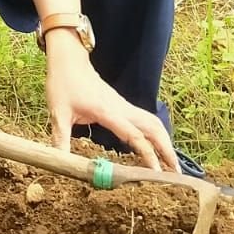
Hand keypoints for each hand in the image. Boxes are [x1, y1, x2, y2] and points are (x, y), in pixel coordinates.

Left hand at [44, 32, 178, 171]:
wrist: (68, 60)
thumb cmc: (63, 84)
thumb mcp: (58, 112)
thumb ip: (60, 138)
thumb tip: (59, 162)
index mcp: (107, 111)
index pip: (134, 135)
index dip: (148, 154)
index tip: (158, 173)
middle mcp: (121, 108)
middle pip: (154, 128)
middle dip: (167, 149)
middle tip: (176, 172)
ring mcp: (124, 105)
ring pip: (153, 122)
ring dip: (164, 141)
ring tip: (172, 163)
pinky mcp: (123, 105)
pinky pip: (145, 120)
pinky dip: (156, 134)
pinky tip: (157, 148)